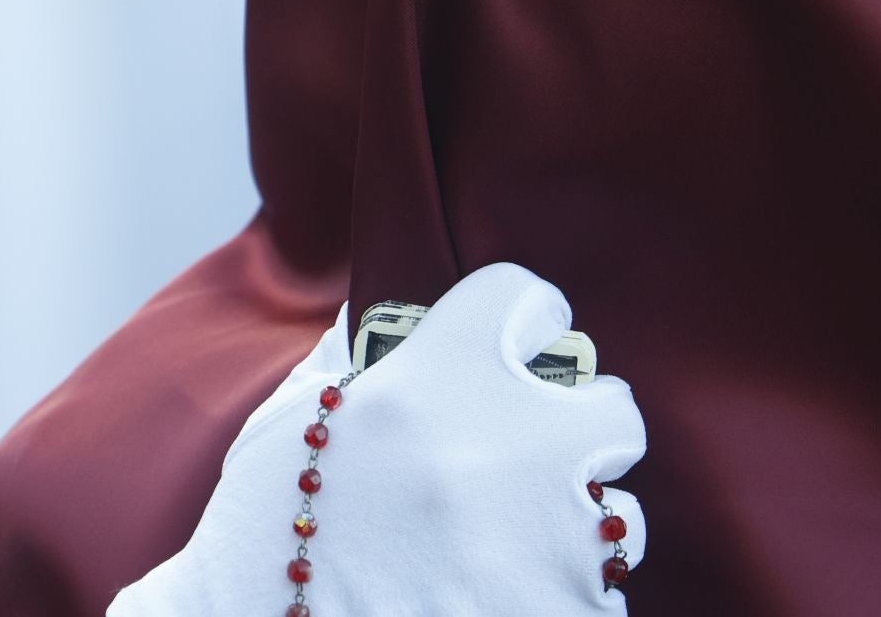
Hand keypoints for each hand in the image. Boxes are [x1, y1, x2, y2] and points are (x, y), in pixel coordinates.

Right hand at [111, 262, 646, 614]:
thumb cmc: (261, 532)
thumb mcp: (291, 421)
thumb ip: (353, 362)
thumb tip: (378, 328)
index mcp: (439, 373)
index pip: (522, 295)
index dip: (519, 319)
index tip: (514, 342)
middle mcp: (510, 440)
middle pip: (609, 405)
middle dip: (578, 430)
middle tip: (530, 459)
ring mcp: (550, 534)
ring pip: (619, 511)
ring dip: (573, 525)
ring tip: (505, 547)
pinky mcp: (567, 609)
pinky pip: (602, 593)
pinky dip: (560, 596)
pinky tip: (496, 596)